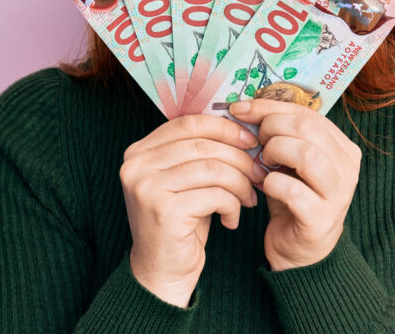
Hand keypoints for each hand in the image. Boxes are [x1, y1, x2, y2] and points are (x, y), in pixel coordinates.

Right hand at [120, 114, 264, 306]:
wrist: (162, 271)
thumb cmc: (181, 222)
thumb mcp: (185, 180)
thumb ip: (199, 152)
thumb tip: (242, 128)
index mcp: (139, 152)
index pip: (188, 123)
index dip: (224, 128)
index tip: (250, 140)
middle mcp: (136, 166)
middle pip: (203, 145)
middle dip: (239, 158)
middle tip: (258, 173)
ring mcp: (147, 188)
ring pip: (213, 169)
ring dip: (240, 183)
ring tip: (248, 198)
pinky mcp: (164, 211)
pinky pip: (215, 195)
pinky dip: (232, 205)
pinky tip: (231, 219)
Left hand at [229, 99, 361, 271]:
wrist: (299, 252)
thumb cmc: (293, 199)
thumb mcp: (288, 161)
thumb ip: (278, 133)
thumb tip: (243, 107)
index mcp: (342, 147)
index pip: (307, 113)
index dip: (269, 107)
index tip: (240, 109)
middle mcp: (348, 168)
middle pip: (307, 128)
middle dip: (271, 129)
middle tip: (256, 143)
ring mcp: (338, 194)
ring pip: (306, 154)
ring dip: (275, 153)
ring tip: (263, 163)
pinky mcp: (321, 219)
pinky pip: (292, 190)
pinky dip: (272, 183)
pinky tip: (265, 187)